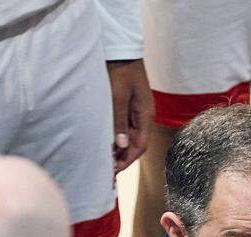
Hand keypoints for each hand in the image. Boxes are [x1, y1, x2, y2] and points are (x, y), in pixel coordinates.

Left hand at [106, 59, 153, 173]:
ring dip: (119, 151)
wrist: (121, 50)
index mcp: (145, 116)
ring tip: (105, 162)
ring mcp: (137, 113)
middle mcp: (144, 117)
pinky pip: (126, 130)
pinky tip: (107, 146)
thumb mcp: (118, 96)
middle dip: (122, 159)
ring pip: (130, 139)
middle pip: (135, 145)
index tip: (114, 170)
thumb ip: (119, 121)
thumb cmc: (120, 70)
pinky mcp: (130, 108)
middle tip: (107, 171)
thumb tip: (120, 145)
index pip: (139, 146)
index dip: (127, 160)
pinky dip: (118, 140)